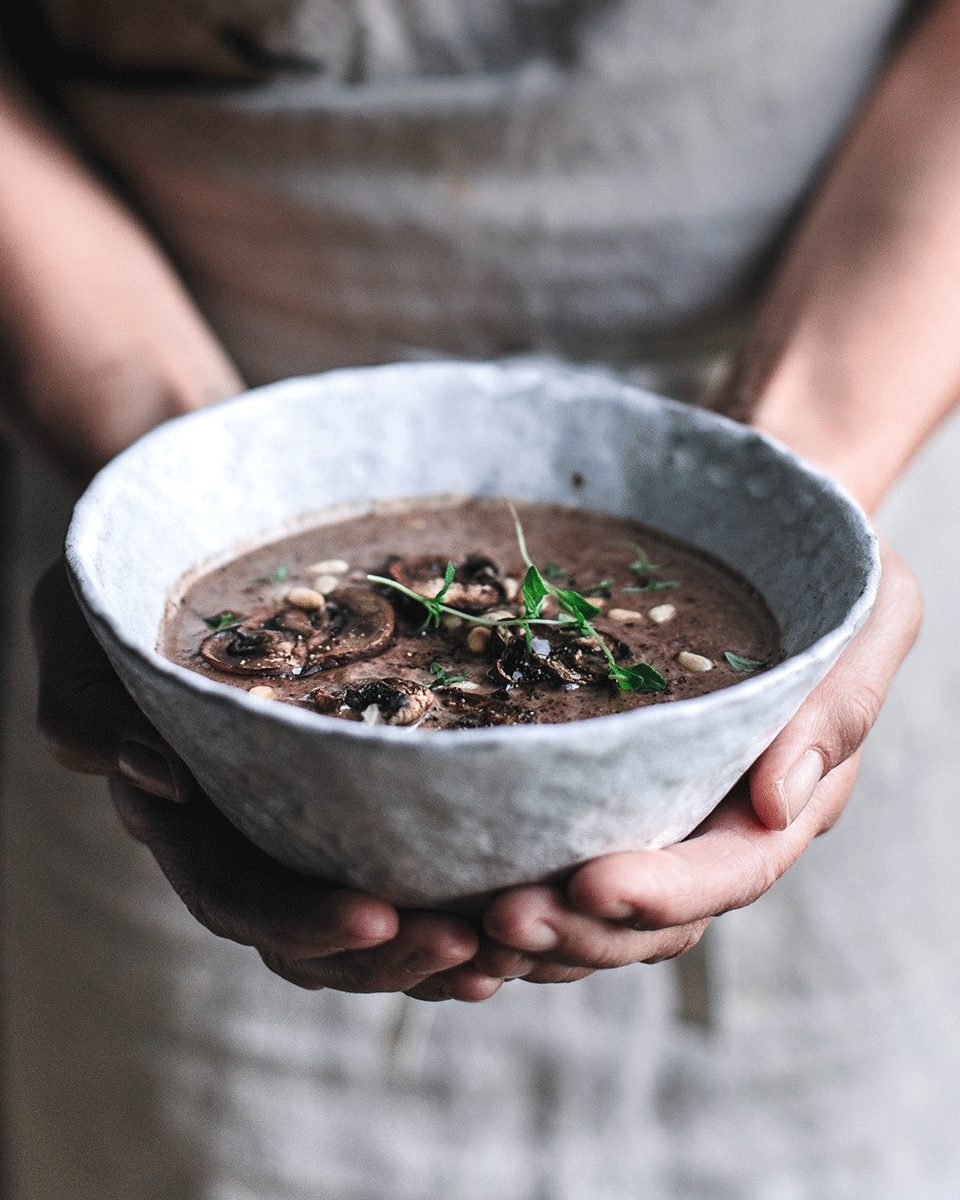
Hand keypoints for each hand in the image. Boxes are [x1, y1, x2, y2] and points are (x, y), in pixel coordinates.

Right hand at [32, 559, 501, 999]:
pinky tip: (521, 915)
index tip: (376, 916)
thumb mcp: (91, 629)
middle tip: (468, 944)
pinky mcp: (363, 807)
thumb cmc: (130, 594)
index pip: (237, 896)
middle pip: (313, 940)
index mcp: (186, 819)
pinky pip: (411, 880)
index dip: (301, 921)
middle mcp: (249, 841)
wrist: (186, 558)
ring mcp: (307, 831)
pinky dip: (462, 910)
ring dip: (438, 950)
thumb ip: (89, 703)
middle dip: (389, 955)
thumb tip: (143, 773)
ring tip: (511, 948)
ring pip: (369, 929)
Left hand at [447, 541, 919, 986]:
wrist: (759, 535)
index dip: (662, 889)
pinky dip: (505, 898)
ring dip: (534, 930)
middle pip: (652, 916)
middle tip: (498, 916)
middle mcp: (714, 826)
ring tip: (461, 925)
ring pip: (596, 913)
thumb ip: (839, 706)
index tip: (591, 881)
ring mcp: (654, 818)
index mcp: (782, 799)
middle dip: (578, 926)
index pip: (729, 870)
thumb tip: (778, 802)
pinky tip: (447, 901)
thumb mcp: (870, 613)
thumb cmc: (824, 569)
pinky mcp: (596, 798)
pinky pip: (554, 868)